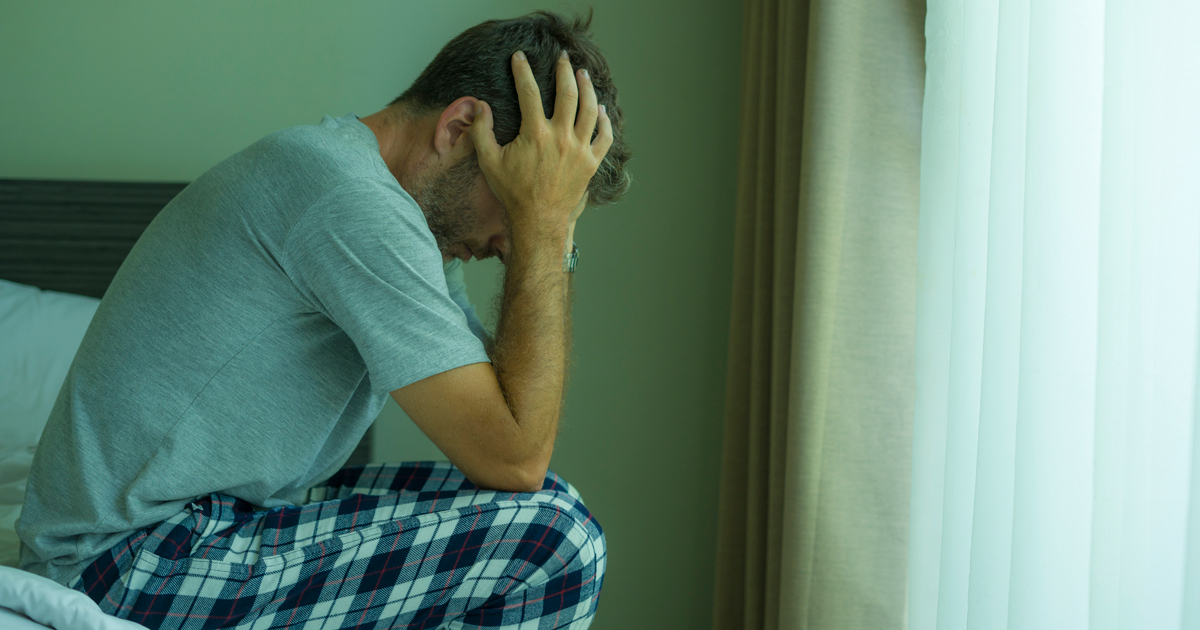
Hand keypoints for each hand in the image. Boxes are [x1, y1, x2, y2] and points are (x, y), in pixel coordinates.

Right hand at [468, 51, 611, 240]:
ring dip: (588, 88)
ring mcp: (580, 150)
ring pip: (590, 110)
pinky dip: (605, 121)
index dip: (522, 71)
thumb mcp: (489, 161)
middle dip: (564, 71)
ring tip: (583, 75)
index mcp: (536, 134)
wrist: (538, 220)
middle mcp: (561, 138)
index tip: (520, 57)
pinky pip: (605, 137)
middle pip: (568, 93)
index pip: (529, 92)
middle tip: (563, 58)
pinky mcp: (591, 163)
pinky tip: (602, 109)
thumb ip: (482, 131)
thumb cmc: (513, 192)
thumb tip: (480, 106)